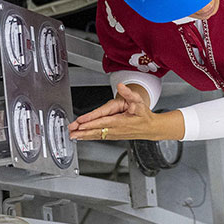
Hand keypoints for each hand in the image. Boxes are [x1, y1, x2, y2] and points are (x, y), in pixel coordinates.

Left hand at [69, 83, 183, 140]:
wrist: (151, 128)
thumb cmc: (144, 115)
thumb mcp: (139, 102)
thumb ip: (129, 93)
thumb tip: (121, 86)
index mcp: (121, 121)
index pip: (104, 121)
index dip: (91, 122)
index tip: (81, 123)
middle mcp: (116, 129)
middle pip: (97, 130)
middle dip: (83, 131)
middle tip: (72, 132)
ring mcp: (114, 134)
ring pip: (97, 135)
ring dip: (84, 136)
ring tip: (73, 135)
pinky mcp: (113, 136)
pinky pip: (99, 137)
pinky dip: (89, 137)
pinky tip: (82, 137)